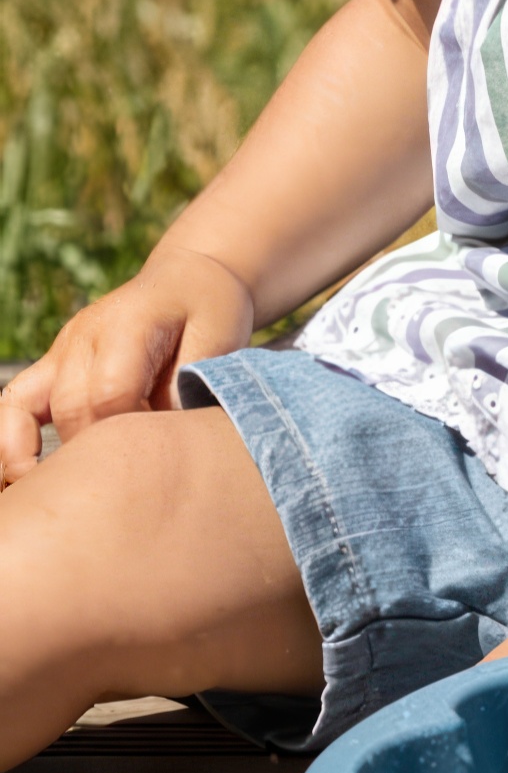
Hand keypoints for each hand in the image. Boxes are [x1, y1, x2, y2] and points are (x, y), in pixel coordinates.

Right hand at [0, 249, 257, 482]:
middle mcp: (84, 336)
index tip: (156, 457)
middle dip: (91, 452)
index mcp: (128, 323)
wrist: (188, 278)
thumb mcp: (222, 335)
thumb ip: (196, 380)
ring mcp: (62, 350)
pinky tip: (20, 477)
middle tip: (118, 488)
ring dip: (34, 454)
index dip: (131, 432)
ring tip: (53, 494)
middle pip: (71, 406)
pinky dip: (9, 440)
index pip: (112, 391)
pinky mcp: (52, 366)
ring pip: (25, 407)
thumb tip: (173, 432)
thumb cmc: (211, 309)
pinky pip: (14, 404)